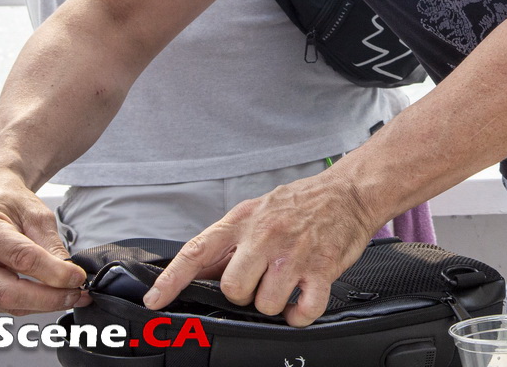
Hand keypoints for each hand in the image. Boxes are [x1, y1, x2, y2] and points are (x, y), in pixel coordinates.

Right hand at [0, 173, 89, 315]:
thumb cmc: (7, 202)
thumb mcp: (36, 214)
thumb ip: (51, 246)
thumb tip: (68, 276)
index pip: (21, 259)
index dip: (54, 273)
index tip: (78, 278)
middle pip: (8, 293)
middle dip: (48, 299)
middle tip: (76, 295)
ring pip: (6, 304)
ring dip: (41, 304)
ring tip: (67, 294)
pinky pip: (0, 306)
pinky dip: (27, 303)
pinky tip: (43, 293)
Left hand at [144, 167, 380, 326]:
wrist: (350, 191)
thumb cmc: (303, 203)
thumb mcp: (258, 211)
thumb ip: (229, 242)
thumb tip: (198, 271)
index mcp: (244, 220)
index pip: (198, 251)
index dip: (172, 279)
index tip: (155, 300)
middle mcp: (266, 236)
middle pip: (232, 288)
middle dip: (243, 294)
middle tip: (259, 281)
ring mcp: (294, 254)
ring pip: (265, 304)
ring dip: (273, 304)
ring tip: (285, 285)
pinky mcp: (321, 269)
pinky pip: (302, 311)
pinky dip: (299, 315)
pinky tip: (301, 302)